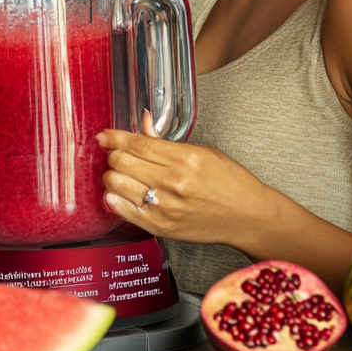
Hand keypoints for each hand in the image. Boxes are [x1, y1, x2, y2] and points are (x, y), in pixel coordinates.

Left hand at [98, 112, 271, 247]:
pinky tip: (121, 193)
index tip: (105, 136)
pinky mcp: (160, 227)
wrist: (246, 216)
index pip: (138, 144)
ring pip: (116, 184)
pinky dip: (115, 198)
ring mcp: (165, 207)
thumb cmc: (230, 182)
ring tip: (121, 174)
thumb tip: (143, 123)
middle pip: (122, 162)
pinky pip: (122, 210)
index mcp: (185, 159)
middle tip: (116, 154)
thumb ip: (167, 141)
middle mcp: (173, 183)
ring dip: (113, 176)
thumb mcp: (203, 152)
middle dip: (113, 155)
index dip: (115, 137)